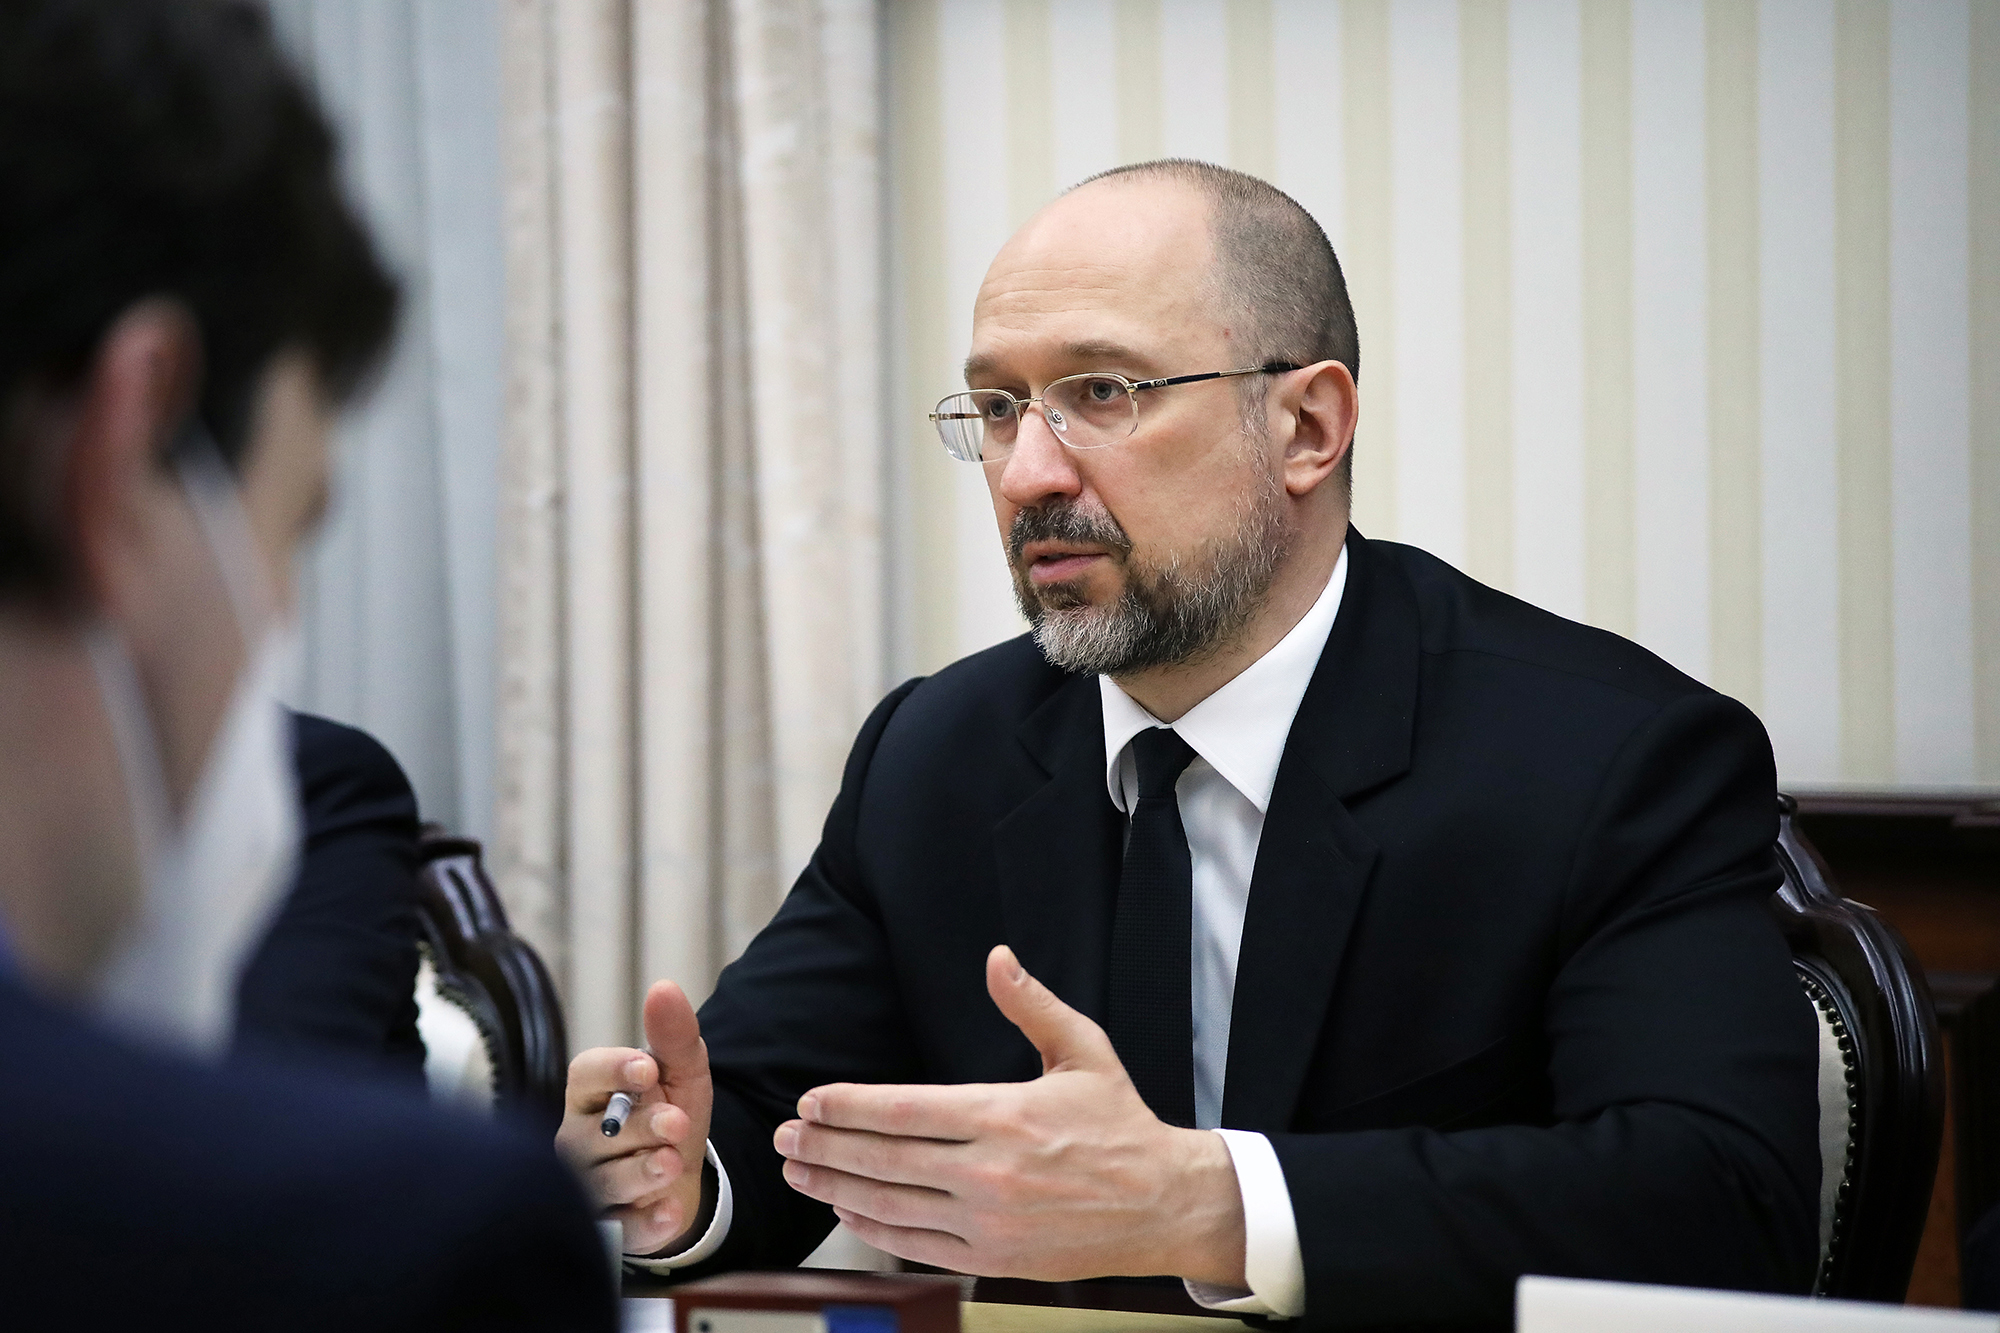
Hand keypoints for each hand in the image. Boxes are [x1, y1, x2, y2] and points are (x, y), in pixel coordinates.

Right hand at [555, 979, 713, 1255]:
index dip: (614, 1071)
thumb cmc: (670, 1111)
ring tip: (672, 1163)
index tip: (649, 1069)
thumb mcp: (682, 1072)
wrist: (682, 1174)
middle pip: (593, 1135)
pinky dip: (644, 1224)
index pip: (586, 1074)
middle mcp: (576, 1137)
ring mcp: (586, 1184)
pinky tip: (669, 1214)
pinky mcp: (607, 1226)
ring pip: (601, 1182)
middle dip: (637, 1128)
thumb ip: (674, 1035)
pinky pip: (618, 1228)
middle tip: (676, 1123)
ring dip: (639, 1173)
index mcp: (589, 1092)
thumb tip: (664, 988)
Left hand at [772, 945, 1245, 1284]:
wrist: (1164, 1202)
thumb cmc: (1120, 1123)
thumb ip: (1031, 1004)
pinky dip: (875, 1227)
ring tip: (799, 1172)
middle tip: (783, 1138)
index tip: (810, 1101)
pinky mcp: (995, 1256)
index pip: (903, 1111)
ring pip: (891, 1205)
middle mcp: (991, 1172)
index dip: (848, 1106)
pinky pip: (918, 1244)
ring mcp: (990, 1221)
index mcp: (1004, 1115)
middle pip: (884, 1159)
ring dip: (835, 1188)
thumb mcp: (1083, 1050)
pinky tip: (849, 1209)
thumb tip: (997, 957)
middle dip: (823, 1147)